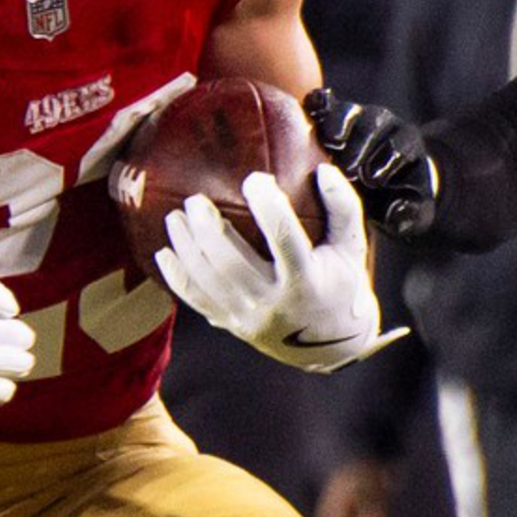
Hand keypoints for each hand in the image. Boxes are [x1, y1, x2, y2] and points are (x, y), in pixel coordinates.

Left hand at [157, 169, 401, 370]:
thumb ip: (343, 208)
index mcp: (307, 282)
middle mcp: (275, 304)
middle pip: (232, 264)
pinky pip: (197, 301)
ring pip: (208, 281)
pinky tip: (164, 253)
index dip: (269, 207)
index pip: (285, 240)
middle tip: (196, 200)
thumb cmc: (343, 286)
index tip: (255, 179)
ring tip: (175, 217)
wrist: (334, 347)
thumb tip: (323, 170)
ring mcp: (250, 319)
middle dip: (208, 230)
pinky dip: (177, 277)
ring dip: (186, 247)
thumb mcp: (353, 249)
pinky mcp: (233, 326)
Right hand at [303, 89, 439, 237]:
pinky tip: (309, 111)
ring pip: (348, 113)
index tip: (373, 181)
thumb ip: (409, 215)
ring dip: (339, 125)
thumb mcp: (409, 214)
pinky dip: (318, 105)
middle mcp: (383, 124)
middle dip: (361, 147)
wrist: (376, 189)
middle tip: (348, 171)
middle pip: (373, 126)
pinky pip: (324, 104)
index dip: (389, 159)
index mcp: (406, 144)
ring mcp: (356, 116)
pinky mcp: (332, 113)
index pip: (401, 145)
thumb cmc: (394, 201)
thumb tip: (398, 213)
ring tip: (331, 143)